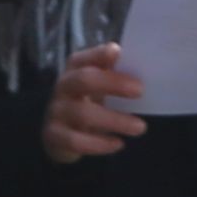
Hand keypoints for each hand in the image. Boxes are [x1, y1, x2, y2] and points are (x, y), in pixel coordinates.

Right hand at [42, 44, 148, 163]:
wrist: (60, 134)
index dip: (99, 54)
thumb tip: (141, 65)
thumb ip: (116, 75)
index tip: (118, 52)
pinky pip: (76, 141)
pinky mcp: (55, 137)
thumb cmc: (88, 103)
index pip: (84, 58)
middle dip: (113, 83)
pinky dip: (99, 144)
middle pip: (83, 80)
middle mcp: (63, 87)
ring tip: (140, 127)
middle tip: (140, 91)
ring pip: (83, 114)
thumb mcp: (101, 86)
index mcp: (75, 69)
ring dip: (115, 120)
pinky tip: (118, 144)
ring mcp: (56, 112)